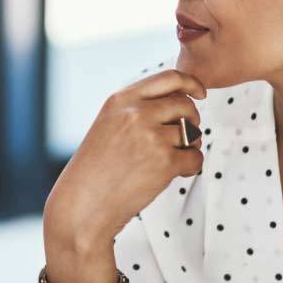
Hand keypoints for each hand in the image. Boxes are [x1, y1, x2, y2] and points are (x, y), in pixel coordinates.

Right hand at [43, 69, 205, 282]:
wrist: (83, 205)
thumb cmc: (95, 170)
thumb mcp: (108, 125)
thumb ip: (137, 109)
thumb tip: (182, 102)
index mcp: (120, 100)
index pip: (169, 78)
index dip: (191, 83)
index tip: (200, 94)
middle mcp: (136, 113)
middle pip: (185, 105)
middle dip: (192, 120)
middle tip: (184, 137)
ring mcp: (151, 137)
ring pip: (193, 132)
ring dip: (189, 147)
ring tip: (169, 161)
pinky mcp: (164, 162)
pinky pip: (195, 157)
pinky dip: (190, 167)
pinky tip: (172, 174)